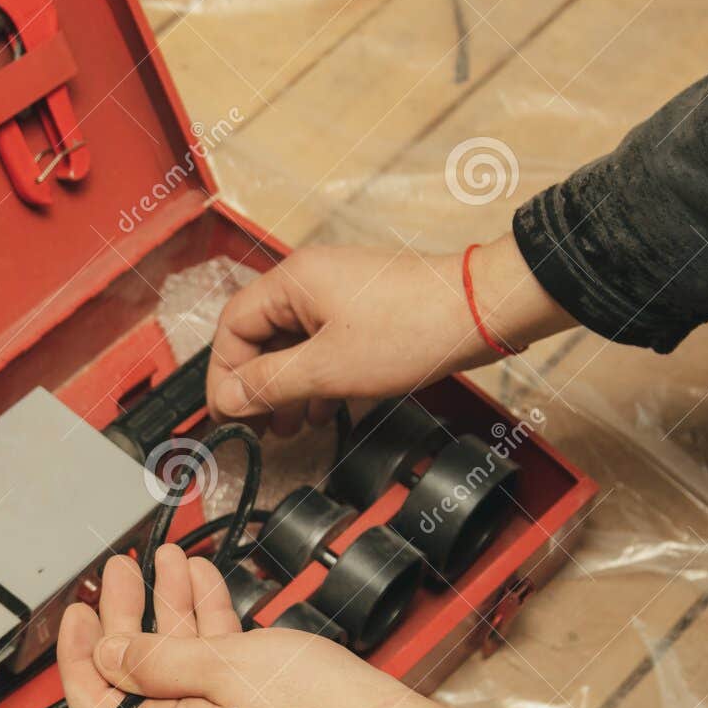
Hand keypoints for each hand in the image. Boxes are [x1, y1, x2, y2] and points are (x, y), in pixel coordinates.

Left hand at [56, 546, 491, 707]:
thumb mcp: (222, 666)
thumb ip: (157, 659)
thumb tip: (108, 657)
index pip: (95, 706)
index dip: (78, 657)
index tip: (77, 613)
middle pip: (136, 676)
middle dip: (126, 616)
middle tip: (122, 571)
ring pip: (179, 663)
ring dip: (171, 607)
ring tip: (167, 562)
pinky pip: (216, 667)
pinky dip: (207, 623)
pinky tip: (206, 584)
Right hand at [207, 235, 573, 435]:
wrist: (483, 310)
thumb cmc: (413, 329)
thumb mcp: (328, 369)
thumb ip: (270, 384)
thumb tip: (227, 397)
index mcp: (292, 282)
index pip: (232, 327)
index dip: (224, 375)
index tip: (228, 414)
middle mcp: (310, 280)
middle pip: (259, 336)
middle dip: (255, 385)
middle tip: (255, 427)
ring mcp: (338, 293)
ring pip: (292, 344)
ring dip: (285, 387)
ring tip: (289, 427)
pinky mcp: (365, 309)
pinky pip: (322, 344)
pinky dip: (314, 378)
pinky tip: (323, 409)